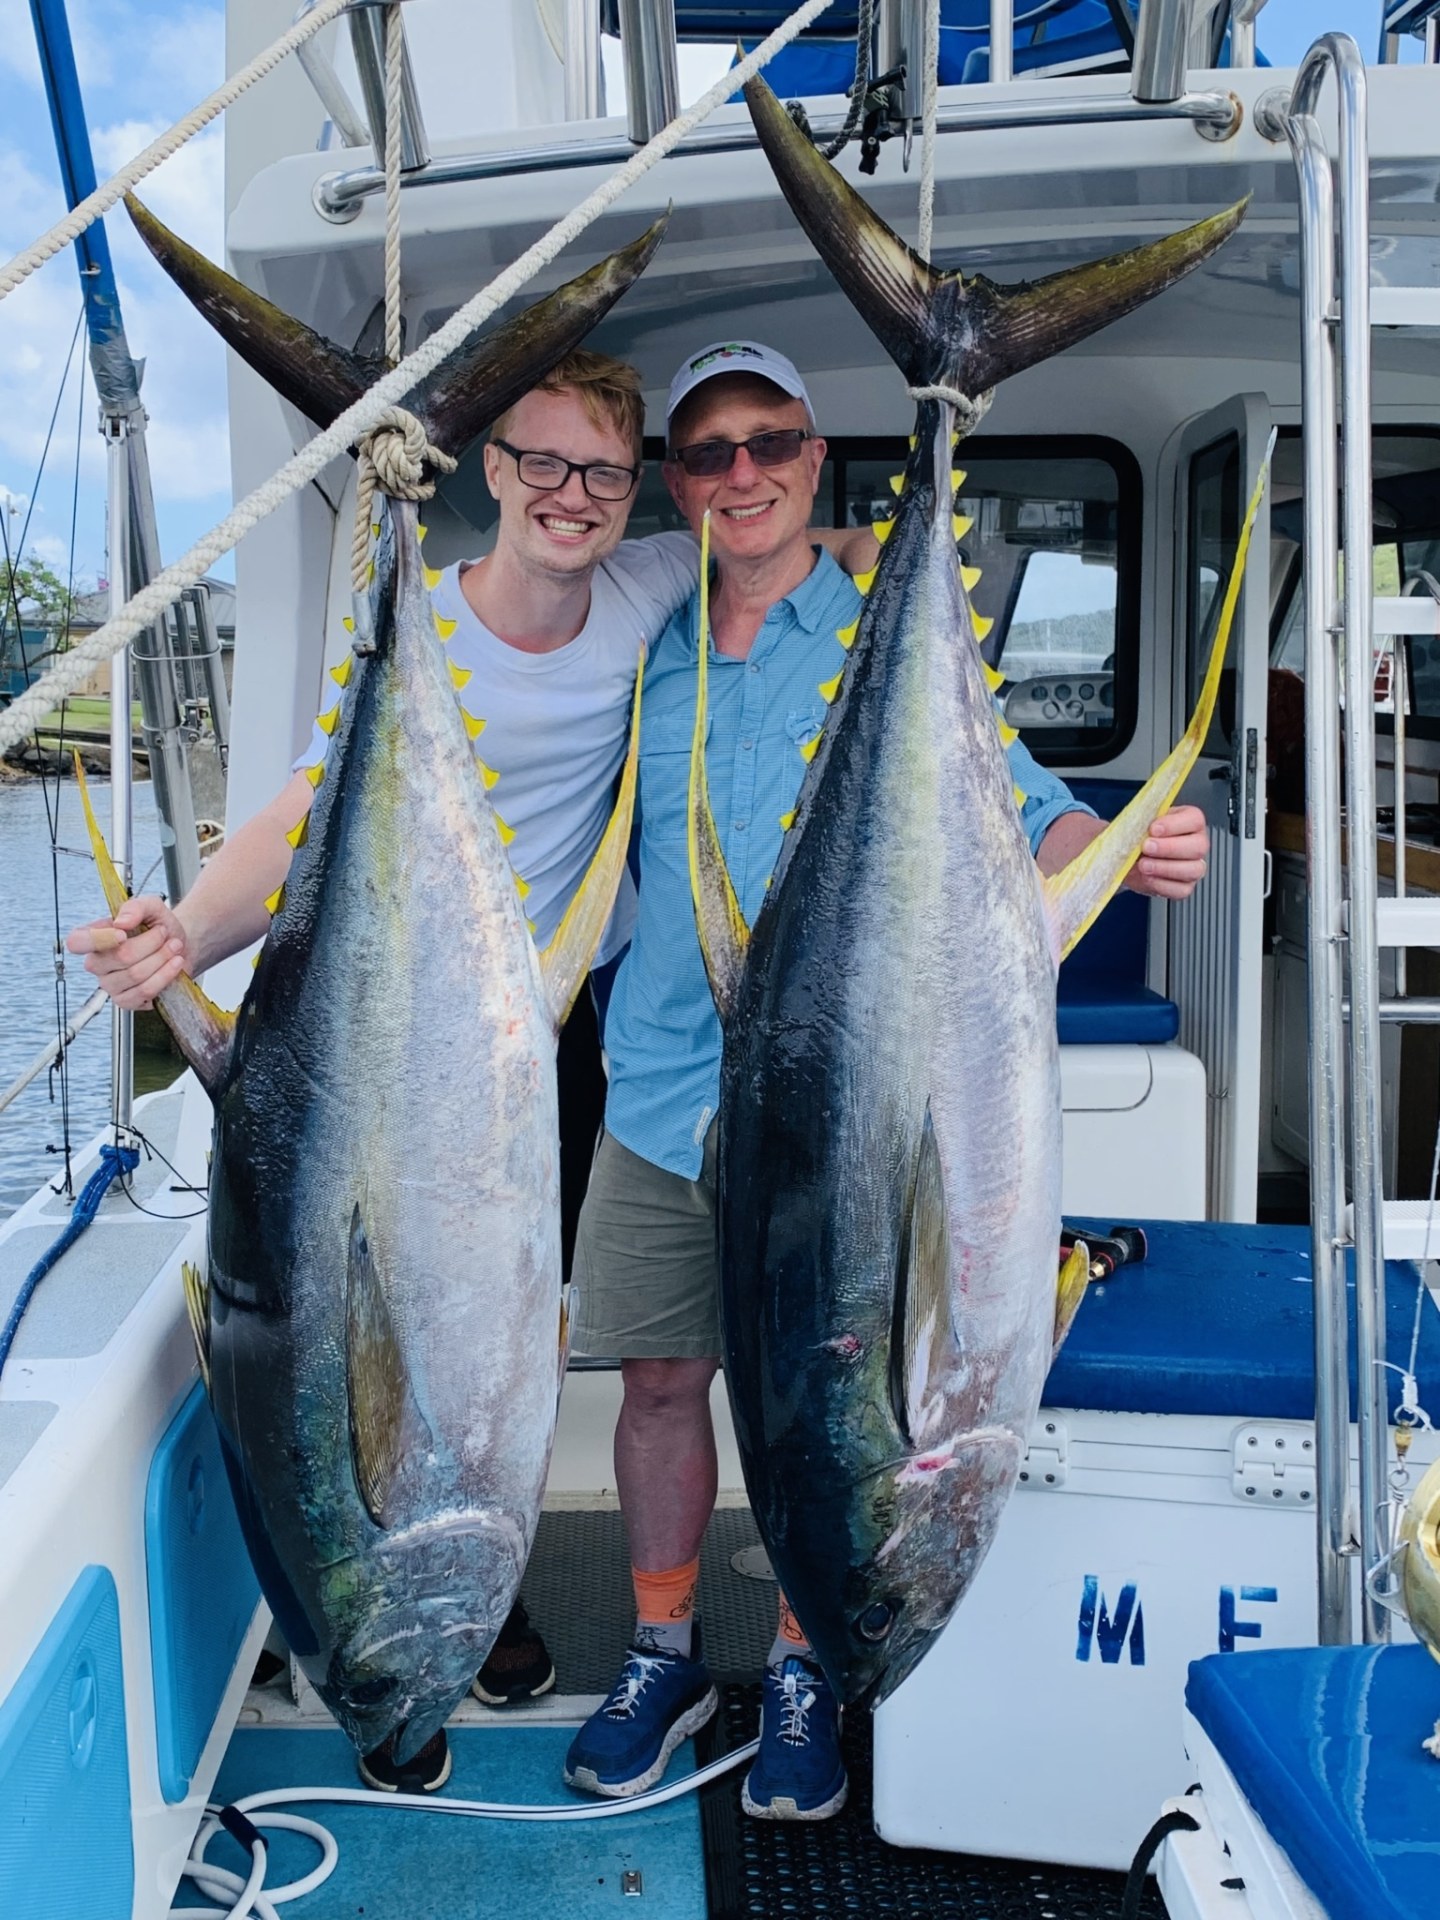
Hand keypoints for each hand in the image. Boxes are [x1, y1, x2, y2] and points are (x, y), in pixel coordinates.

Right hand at [66, 895, 190, 1008]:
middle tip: (165, 934)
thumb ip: (136, 907)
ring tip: (174, 947)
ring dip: (162, 958)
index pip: (76, 942)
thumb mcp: (151, 908)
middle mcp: (96, 963)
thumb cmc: (159, 927)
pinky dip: (165, 975)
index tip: (124, 933)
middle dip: (152, 943)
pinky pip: (145, 991)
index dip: (98, 939)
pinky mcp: (126, 1001)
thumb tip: (120, 922)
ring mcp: (110, 985)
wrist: (180, 946)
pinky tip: (174, 964)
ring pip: (136, 975)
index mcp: (93, 937)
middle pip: (120, 957)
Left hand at [1126, 805, 1208, 900]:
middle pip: (1198, 846)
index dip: (1174, 825)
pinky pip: (1181, 890)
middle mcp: (1197, 843)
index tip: (1153, 829)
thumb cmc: (1139, 837)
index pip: (1194, 819)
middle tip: (1146, 848)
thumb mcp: (1139, 823)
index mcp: (1189, 821)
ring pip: (1193, 870)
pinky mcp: (1185, 886)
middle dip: (1169, 848)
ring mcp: (1194, 867)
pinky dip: (1161, 885)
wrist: (1128, 860)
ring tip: (1143, 865)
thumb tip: (1135, 824)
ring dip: (1164, 868)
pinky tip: (1147, 877)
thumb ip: (1141, 821)